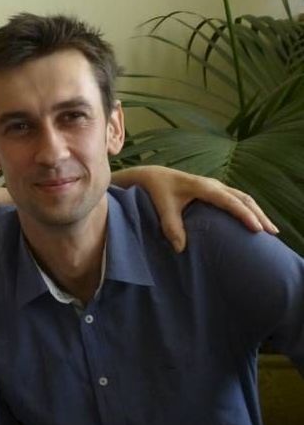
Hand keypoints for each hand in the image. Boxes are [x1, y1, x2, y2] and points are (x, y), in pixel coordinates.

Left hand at [113, 165, 276, 251]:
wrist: (153, 175)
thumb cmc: (158, 190)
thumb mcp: (162, 207)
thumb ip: (170, 226)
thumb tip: (181, 249)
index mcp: (202, 187)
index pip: (229, 201)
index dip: (244, 214)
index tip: (256, 229)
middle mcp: (213, 185)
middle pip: (243, 198)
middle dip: (258, 214)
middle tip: (272, 233)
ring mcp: (216, 186)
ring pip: (243, 198)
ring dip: (257, 212)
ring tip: (269, 230)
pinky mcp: (215, 191)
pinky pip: (237, 199)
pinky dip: (248, 210)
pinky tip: (254, 222)